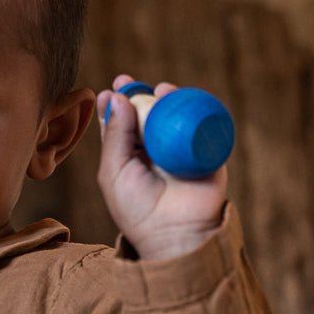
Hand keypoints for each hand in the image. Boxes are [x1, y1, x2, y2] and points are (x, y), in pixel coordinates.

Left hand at [96, 74, 226, 259]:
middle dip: (137, 94)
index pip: (121, 125)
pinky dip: (191, 106)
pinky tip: (176, 97)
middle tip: (126, 81)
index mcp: (130, 157)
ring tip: (156, 90)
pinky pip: (200, 123)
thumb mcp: (114, 172)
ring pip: (173, 116)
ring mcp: (180, 150)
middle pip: (146, 114)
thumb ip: (114, 136)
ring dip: (164, 97)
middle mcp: (154, 151)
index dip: (115, 105)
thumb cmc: (138, 209)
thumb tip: (118, 97)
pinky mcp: (204, 151)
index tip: (109, 91)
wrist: (175, 233)